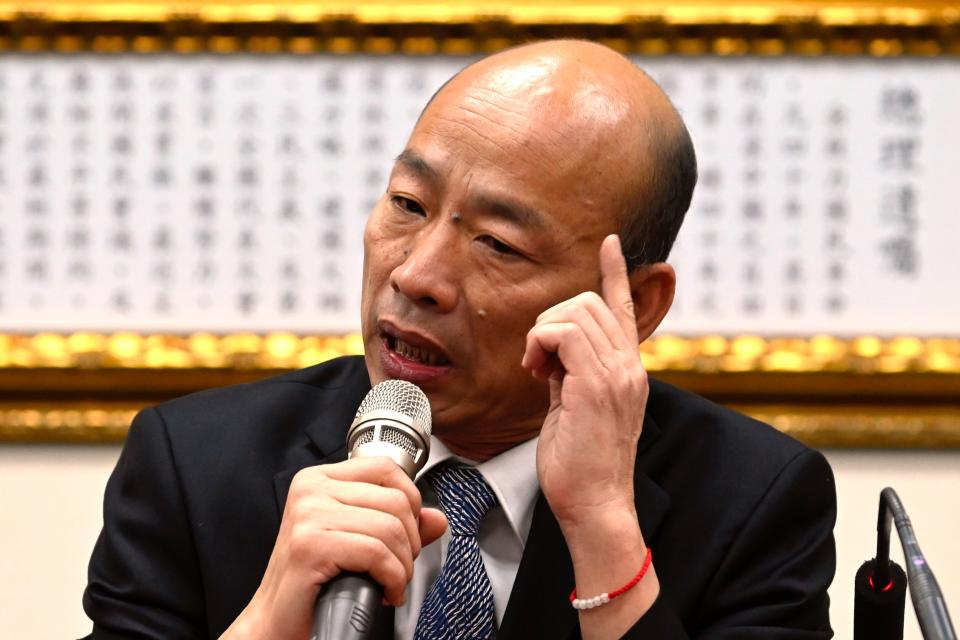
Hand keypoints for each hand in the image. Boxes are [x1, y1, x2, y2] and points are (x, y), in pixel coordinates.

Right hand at [220, 457, 446, 639]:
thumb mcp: (358, 541)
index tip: (406, 532)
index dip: (411, 501)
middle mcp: (310, 489)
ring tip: (391, 582)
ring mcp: (308, 515)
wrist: (276, 621)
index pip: (386, 468)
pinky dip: (392, 578)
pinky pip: (376, 553)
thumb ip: (399, 525)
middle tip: (397, 567)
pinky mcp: (310, 545)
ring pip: (390, 528)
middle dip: (410, 542)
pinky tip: (384, 592)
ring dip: (402, 566)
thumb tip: (437, 519)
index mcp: (319, 478)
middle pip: (395, 500)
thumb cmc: (314, 581)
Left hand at [522, 234, 657, 637]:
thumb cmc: (580, 465)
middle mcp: (629, 366)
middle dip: (551, 320)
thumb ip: (569, 373)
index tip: (611, 244)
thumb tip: (551, 351)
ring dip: (543, 334)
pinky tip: (536, 372)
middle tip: (538, 361)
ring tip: (537, 370)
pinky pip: (564, 333)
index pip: (625, 309)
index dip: (616, 273)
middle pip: (588, 301)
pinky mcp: (598, 384)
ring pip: (574, 311)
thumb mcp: (574, 408)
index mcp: (627, 370)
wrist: (596, 505)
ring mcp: (618, 373)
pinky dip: (540, 344)